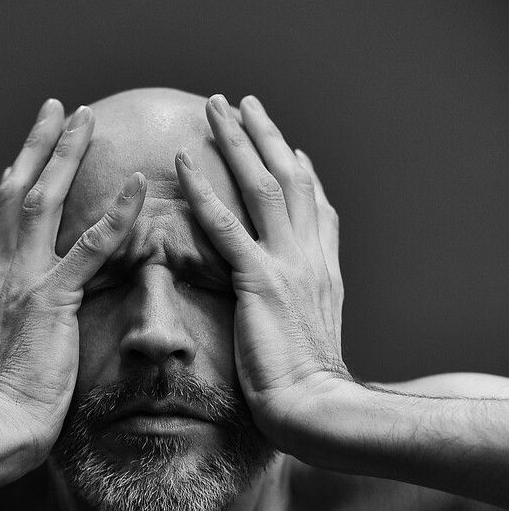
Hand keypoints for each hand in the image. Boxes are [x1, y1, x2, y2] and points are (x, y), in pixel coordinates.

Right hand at [0, 98, 146, 462]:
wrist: (0, 422)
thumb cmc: (11, 396)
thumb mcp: (9, 346)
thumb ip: (20, 317)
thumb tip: (35, 313)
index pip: (0, 221)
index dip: (13, 183)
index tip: (25, 157)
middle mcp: (1, 271)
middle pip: (15, 192)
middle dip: (36, 146)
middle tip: (56, 109)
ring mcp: (23, 281)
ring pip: (41, 201)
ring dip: (63, 154)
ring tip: (83, 119)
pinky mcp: (51, 300)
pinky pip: (88, 248)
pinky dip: (114, 214)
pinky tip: (137, 185)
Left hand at [175, 93, 348, 452]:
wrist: (315, 407)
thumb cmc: (308, 386)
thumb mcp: (313, 339)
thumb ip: (302, 309)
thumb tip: (291, 304)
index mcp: (325, 272)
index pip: (318, 210)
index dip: (304, 175)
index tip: (292, 149)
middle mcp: (312, 258)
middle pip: (293, 180)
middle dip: (268, 137)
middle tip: (244, 103)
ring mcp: (290, 265)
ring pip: (265, 187)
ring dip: (239, 142)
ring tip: (216, 107)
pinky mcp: (261, 282)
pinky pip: (227, 226)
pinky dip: (205, 190)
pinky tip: (185, 160)